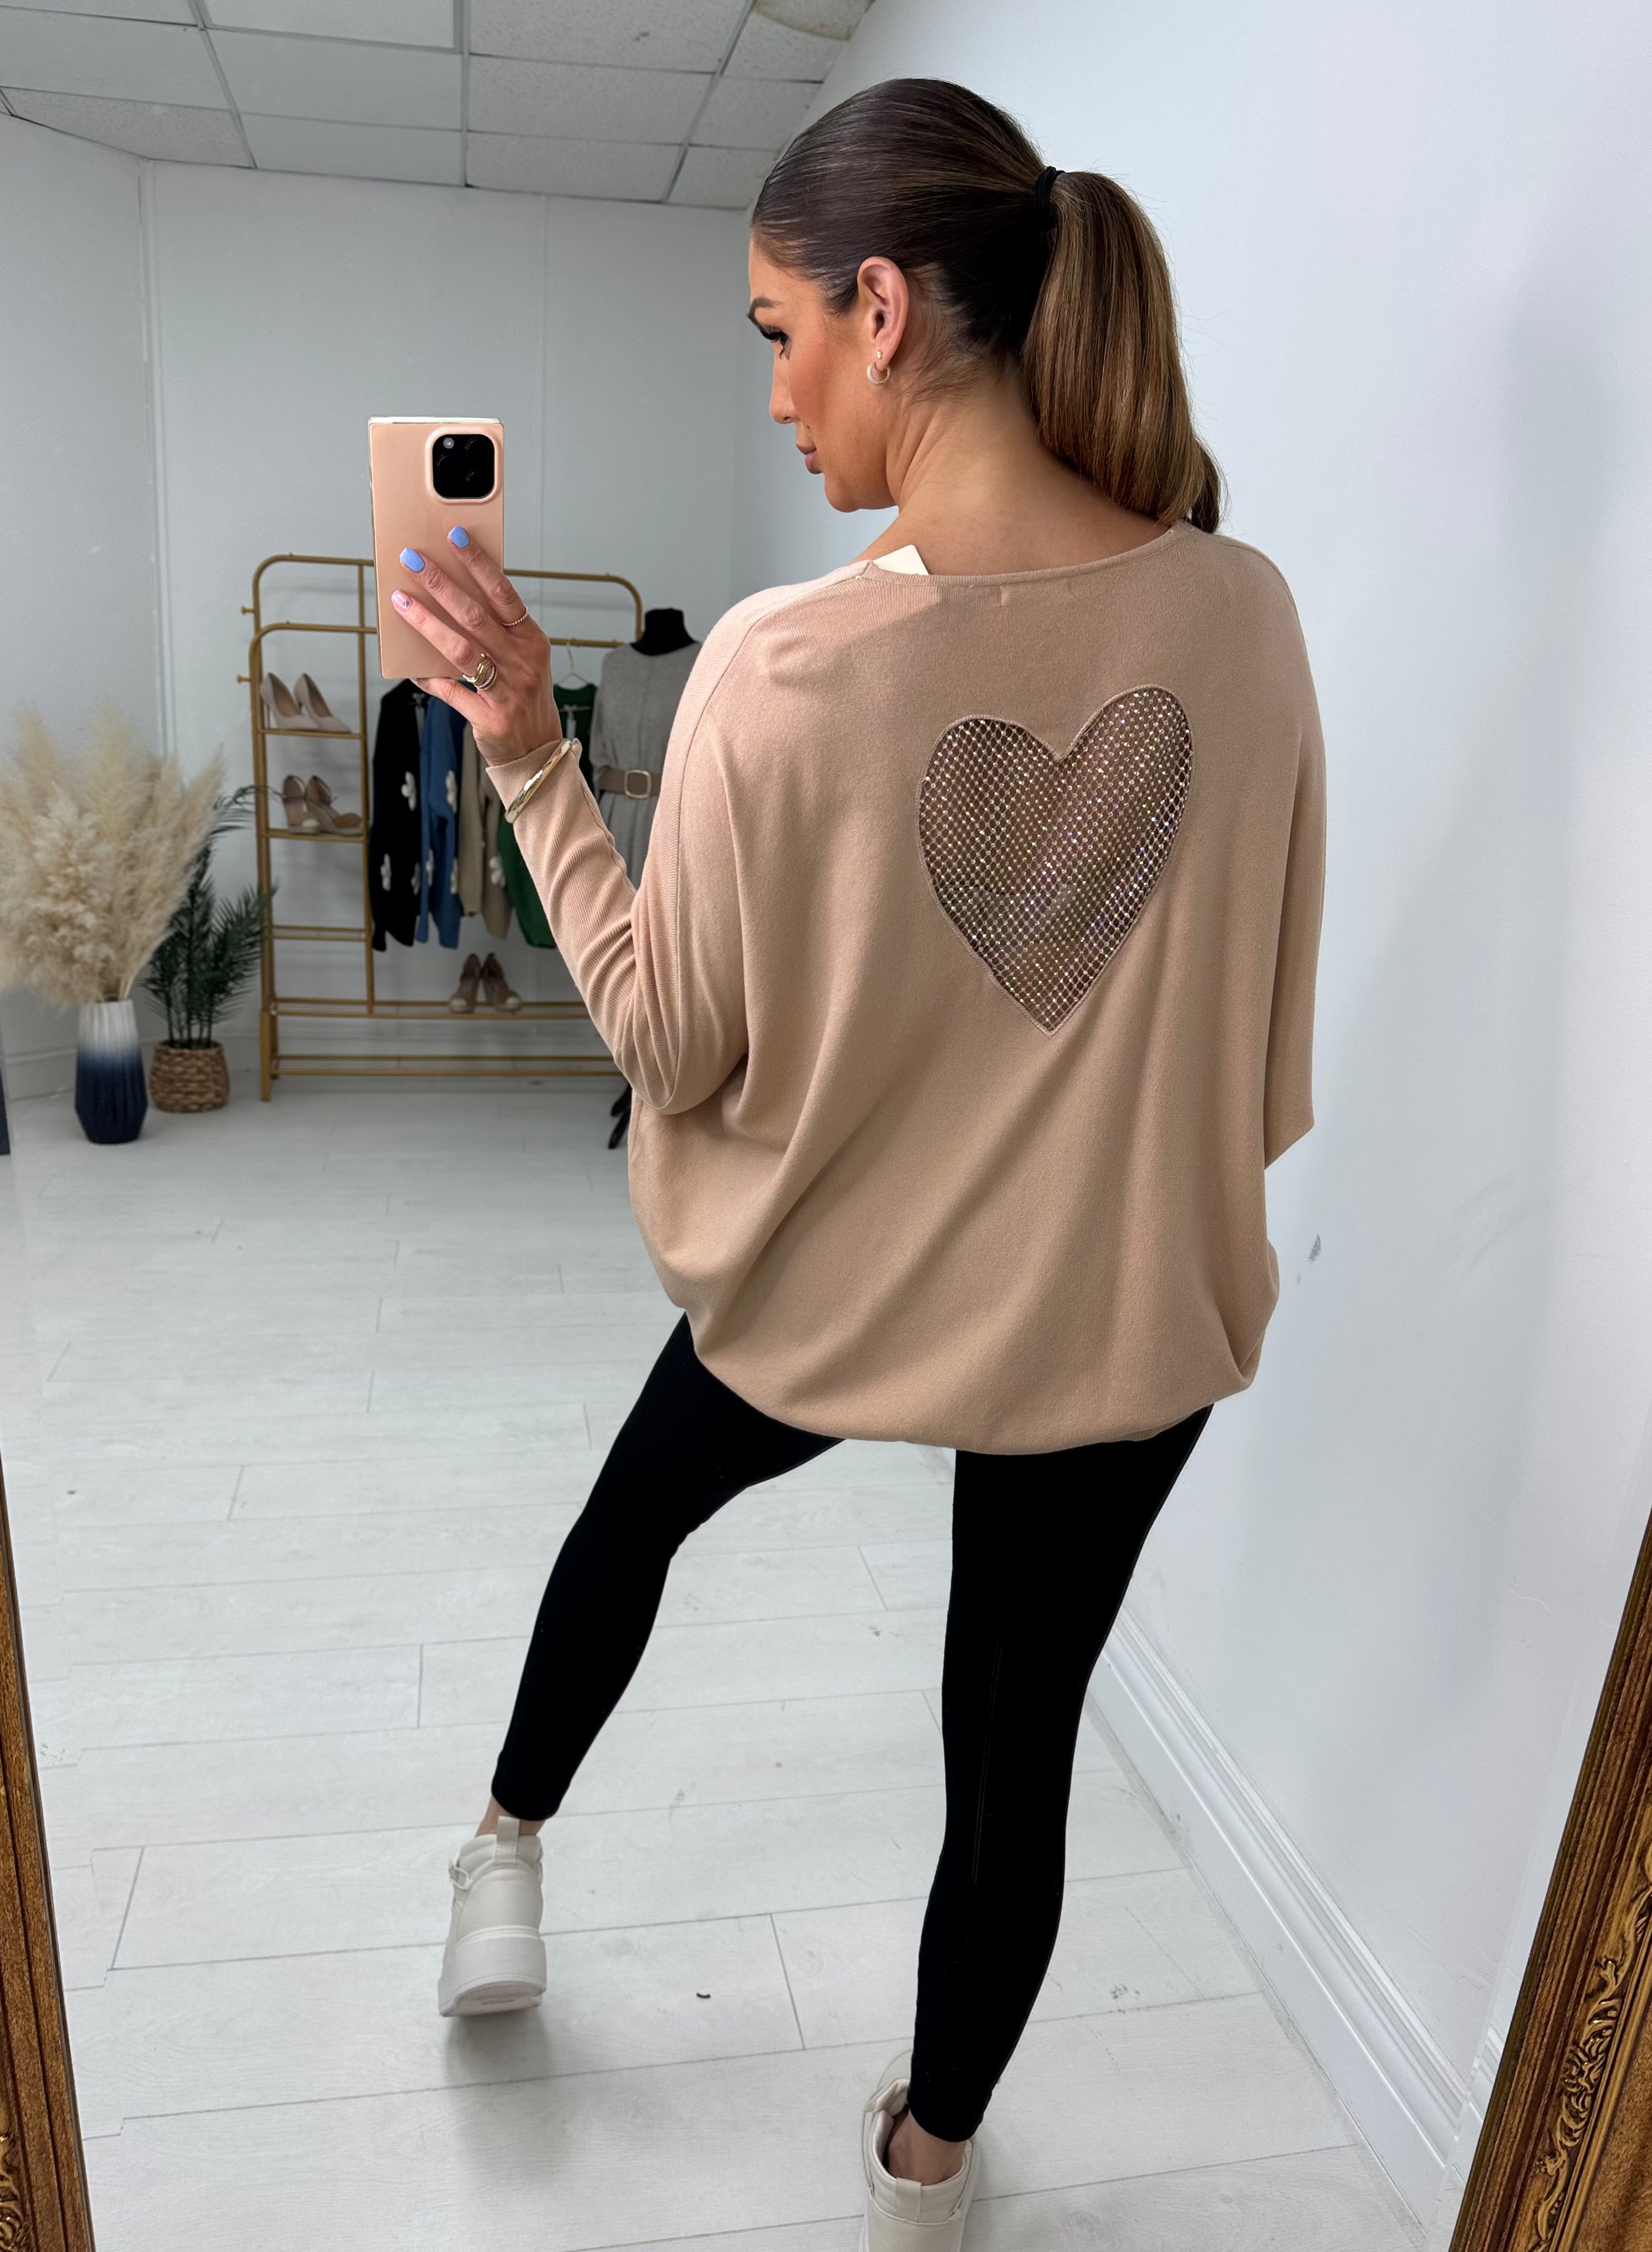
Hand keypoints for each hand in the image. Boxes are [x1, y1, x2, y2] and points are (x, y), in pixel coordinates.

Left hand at [392, 532, 560, 765]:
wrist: (538, 752)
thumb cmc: (523, 697)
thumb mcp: (521, 660)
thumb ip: (494, 633)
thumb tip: (449, 599)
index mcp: (531, 640)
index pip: (503, 593)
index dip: (477, 563)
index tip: (454, 536)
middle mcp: (523, 662)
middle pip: (476, 616)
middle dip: (441, 584)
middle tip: (413, 560)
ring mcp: (508, 690)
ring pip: (460, 650)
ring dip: (427, 623)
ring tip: (401, 602)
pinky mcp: (490, 717)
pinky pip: (451, 692)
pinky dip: (428, 678)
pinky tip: (411, 667)